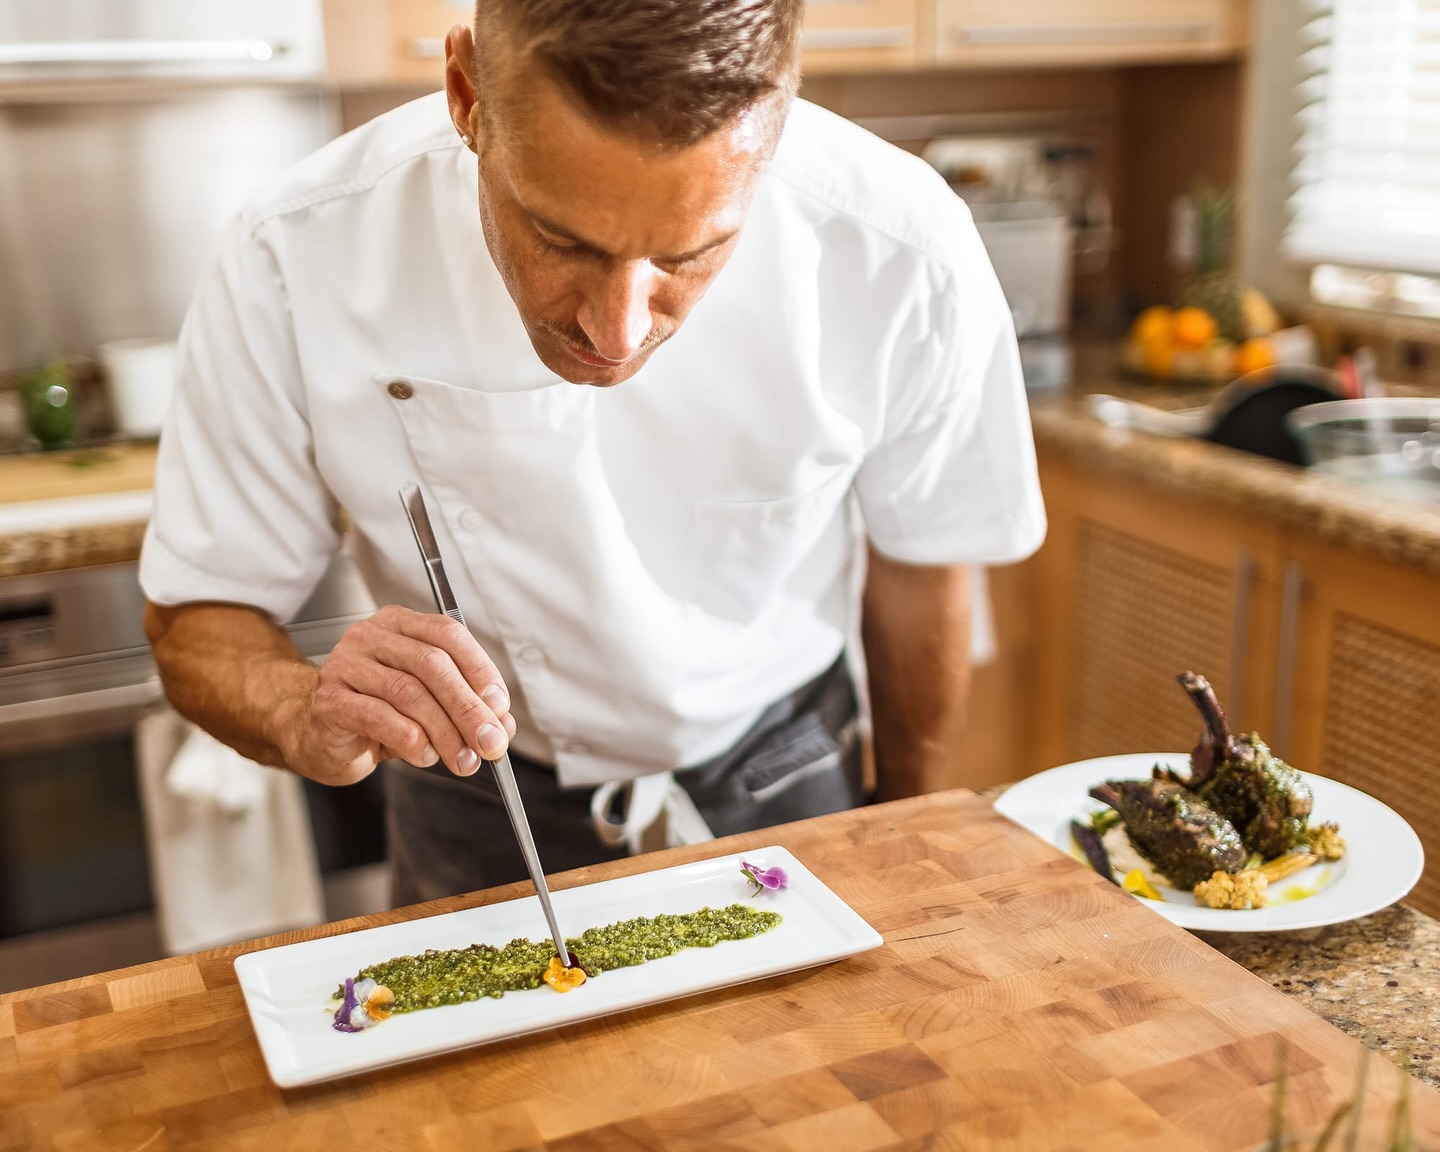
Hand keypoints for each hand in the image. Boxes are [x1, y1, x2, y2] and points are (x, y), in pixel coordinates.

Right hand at [282, 605, 516, 785]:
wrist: (317, 734)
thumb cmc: (377, 713)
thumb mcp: (428, 705)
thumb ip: (465, 707)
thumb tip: (501, 725)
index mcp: (400, 625)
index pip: (448, 634)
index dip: (479, 669)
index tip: (500, 705)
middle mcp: (370, 636)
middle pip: (431, 664)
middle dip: (467, 708)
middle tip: (490, 743)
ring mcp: (344, 665)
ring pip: (408, 692)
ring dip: (444, 731)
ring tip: (462, 759)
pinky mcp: (328, 700)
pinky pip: (377, 717)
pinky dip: (410, 740)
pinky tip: (424, 756)